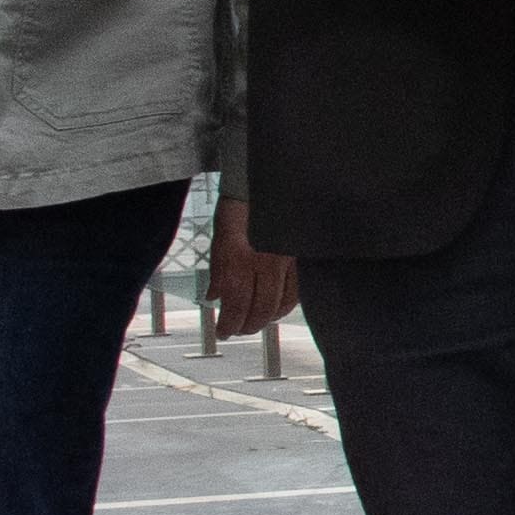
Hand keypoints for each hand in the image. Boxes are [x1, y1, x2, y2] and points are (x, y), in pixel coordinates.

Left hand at [207, 200, 297, 336]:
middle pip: (259, 310)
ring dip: (267, 319)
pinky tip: (277, 307)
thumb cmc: (240, 206)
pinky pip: (297, 291)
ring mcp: (286, 261)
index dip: (229, 324)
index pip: (235, 305)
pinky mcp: (300, 258)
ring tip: (256, 321)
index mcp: (238, 258)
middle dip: (247, 326)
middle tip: (239, 329)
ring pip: (280, 304)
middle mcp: (263, 263)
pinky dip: (286, 305)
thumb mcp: (220, 238)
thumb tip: (214, 296)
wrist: (266, 183)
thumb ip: (218, 271)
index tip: (223, 332)